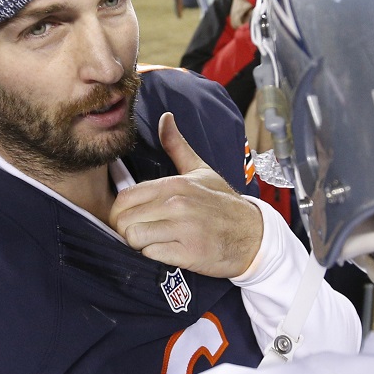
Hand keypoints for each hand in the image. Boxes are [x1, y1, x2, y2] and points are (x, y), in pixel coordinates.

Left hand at [110, 112, 263, 277]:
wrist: (253, 235)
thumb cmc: (224, 203)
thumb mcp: (201, 171)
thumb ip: (177, 146)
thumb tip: (165, 117)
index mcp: (175, 184)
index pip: (125, 198)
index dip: (120, 211)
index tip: (130, 217)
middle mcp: (177, 204)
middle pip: (124, 220)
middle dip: (127, 229)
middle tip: (140, 232)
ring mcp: (183, 229)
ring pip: (134, 238)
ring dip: (139, 244)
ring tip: (154, 241)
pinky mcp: (188, 253)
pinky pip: (151, 256)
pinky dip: (154, 256)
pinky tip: (167, 251)